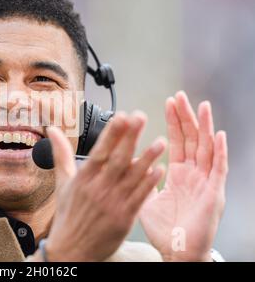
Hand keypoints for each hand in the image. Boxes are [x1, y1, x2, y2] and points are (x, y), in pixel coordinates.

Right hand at [44, 112, 165, 260]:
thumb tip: (51, 131)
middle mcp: (98, 189)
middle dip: (130, 137)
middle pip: (117, 159)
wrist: (72, 250)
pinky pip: (140, 198)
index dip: (112, 133)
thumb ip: (60, 154)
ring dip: (148, 158)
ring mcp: (112, 204)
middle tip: (141, 117)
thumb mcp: (62, 183)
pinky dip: (149, 184)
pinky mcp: (124, 218)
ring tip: (160, 141)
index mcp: (83, 178)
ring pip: (132, 177)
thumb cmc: (68, 215)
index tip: (122, 116)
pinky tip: (159, 171)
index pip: (99, 151)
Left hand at [140, 91, 227, 261]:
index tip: (168, 103)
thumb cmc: (164, 229)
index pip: (177, 141)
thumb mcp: (147, 199)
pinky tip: (217, 134)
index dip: (174, 122)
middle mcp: (193, 174)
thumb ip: (140, 180)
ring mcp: (205, 182)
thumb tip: (129, 165)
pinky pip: (218, 169)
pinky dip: (219, 151)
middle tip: (179, 97)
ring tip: (200, 106)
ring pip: (206, 148)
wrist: (176, 252)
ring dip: (204, 126)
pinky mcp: (213, 193)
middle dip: (185, 117)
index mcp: (178, 174)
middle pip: (191, 139)